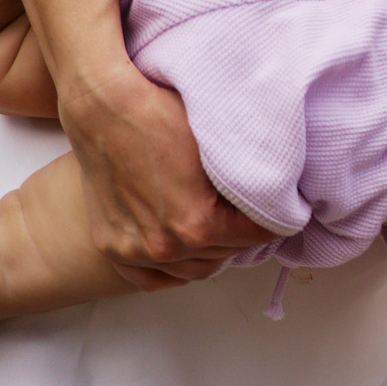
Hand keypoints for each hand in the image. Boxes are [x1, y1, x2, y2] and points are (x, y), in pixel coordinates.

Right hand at [58, 64, 273, 287]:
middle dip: (243, 233)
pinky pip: (149, 278)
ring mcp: (133, 251)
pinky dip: (172, 269)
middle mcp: (163, 247)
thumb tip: (274, 191)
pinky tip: (187, 254)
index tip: (283, 207)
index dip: (274, 218)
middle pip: (225, 253)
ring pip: (192, 268)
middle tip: (251, 212)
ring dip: (211, 251)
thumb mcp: (218, 145)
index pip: (256, 236)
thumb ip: (247, 179)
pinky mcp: (110, 246)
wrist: (103, 106)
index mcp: (196, 225)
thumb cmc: (161, 115)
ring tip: (222, 226)